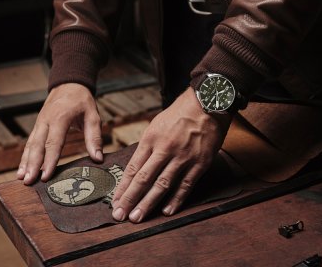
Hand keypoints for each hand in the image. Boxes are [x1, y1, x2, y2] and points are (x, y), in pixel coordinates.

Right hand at [17, 83, 102, 184]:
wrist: (69, 84)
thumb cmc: (82, 101)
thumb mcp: (93, 115)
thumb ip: (94, 137)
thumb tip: (98, 158)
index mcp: (61, 117)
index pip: (54, 142)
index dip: (50, 160)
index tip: (46, 176)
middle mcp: (46, 120)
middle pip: (38, 145)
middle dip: (33, 164)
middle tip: (29, 182)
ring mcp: (40, 122)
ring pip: (31, 144)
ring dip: (26, 162)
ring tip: (22, 178)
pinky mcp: (38, 125)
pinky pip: (30, 142)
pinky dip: (25, 155)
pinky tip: (22, 168)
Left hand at [111, 87, 231, 222]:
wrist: (206, 104)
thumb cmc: (180, 113)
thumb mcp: (156, 124)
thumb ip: (148, 145)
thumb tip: (137, 167)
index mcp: (151, 138)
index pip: (133, 167)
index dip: (123, 186)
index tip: (115, 200)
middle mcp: (165, 149)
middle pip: (144, 178)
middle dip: (130, 199)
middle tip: (120, 214)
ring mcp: (183, 157)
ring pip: (163, 185)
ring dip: (148, 203)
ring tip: (137, 217)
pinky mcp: (200, 163)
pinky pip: (186, 185)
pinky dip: (176, 200)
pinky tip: (167, 211)